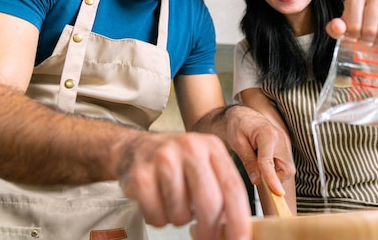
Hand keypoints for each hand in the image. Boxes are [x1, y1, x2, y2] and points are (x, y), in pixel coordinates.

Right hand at [113, 131, 251, 239]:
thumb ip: (222, 189)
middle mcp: (189, 148)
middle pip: (210, 203)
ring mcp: (163, 159)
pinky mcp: (141, 175)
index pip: (233, 187)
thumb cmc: (175, 161)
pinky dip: (159, 219)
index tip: (242, 239)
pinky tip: (157, 202)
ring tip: (174, 203)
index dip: (239, 218)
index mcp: (211, 146)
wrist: (135, 148)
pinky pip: (157, 216)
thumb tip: (235, 226)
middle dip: (210, 231)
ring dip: (179, 220)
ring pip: (181, 214)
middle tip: (207, 238)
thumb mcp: (204, 164)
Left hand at [223, 105, 294, 195]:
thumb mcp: (237, 143)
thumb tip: (257, 180)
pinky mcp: (285, 147)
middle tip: (257, 173)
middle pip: (286, 169)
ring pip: (287, 169)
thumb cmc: (238, 126)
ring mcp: (285, 143)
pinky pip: (285, 165)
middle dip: (274, 177)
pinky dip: (275, 169)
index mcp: (267, 134)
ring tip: (257, 162)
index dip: (272, 179)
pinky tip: (262, 161)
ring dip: (274, 173)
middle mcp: (281, 138)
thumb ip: (248, 161)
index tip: (277, 192)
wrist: (243, 116)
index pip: (269, 162)